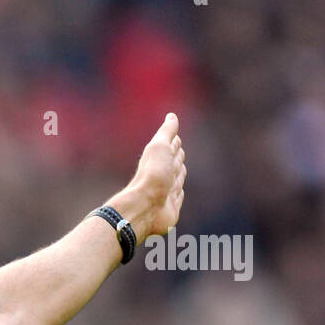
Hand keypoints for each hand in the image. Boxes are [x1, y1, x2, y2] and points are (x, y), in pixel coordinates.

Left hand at [129, 112, 186, 238]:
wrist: (145, 208)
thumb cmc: (152, 175)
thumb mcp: (159, 147)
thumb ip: (166, 132)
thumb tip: (171, 115)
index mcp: (159, 160)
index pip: (171, 148)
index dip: (173, 142)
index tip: (175, 136)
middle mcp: (163, 176)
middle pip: (174, 164)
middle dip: (177, 157)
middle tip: (177, 149)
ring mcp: (167, 193)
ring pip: (177, 180)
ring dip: (179, 174)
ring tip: (178, 168)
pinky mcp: (171, 208)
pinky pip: (178, 198)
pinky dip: (179, 193)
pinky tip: (177, 192)